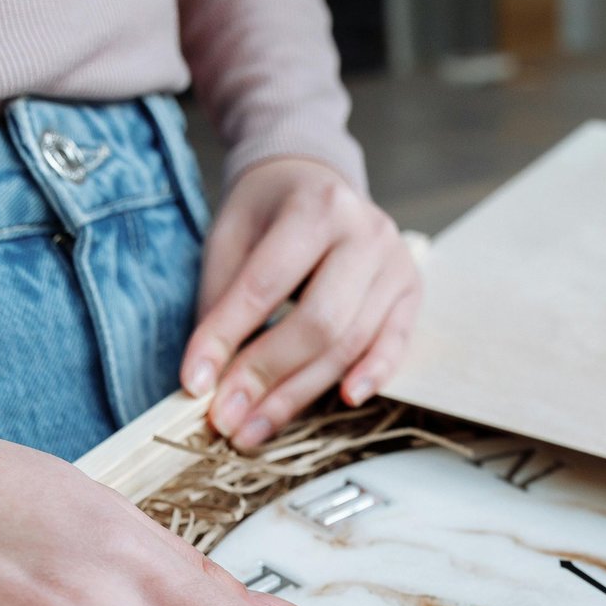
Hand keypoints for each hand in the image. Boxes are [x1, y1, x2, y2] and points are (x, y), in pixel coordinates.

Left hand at [182, 158, 421, 449]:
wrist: (316, 179)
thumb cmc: (268, 211)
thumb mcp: (230, 236)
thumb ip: (221, 301)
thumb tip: (208, 378)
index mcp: (315, 206)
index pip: (265, 285)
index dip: (226, 337)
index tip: (195, 382)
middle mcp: (365, 232)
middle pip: (318, 323)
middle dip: (266, 376)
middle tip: (226, 417)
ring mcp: (395, 263)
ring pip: (351, 344)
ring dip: (300, 394)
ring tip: (256, 426)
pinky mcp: (410, 291)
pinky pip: (394, 344)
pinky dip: (372, 375)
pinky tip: (345, 400)